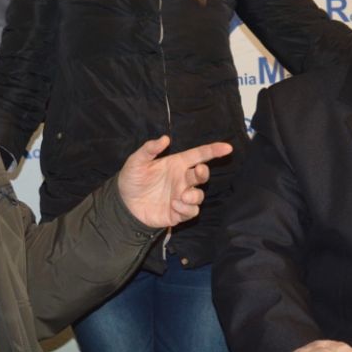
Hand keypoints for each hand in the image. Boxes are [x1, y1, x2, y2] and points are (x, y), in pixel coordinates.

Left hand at [117, 136, 232, 227]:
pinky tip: (174, 205)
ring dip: (194, 196)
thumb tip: (165, 138)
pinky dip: (186, 209)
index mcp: (177, 164)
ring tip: (181, 196)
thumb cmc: (133, 179)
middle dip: (204, 173)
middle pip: (202, 175)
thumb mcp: (137, 161)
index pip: (200, 155)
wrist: (124, 203)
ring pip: (199, 196)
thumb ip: (149, 149)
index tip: (227, 148)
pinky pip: (191, 211)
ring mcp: (182, 196)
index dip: (214, 150)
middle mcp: (182, 179)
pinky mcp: (179, 213)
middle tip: (198, 172)